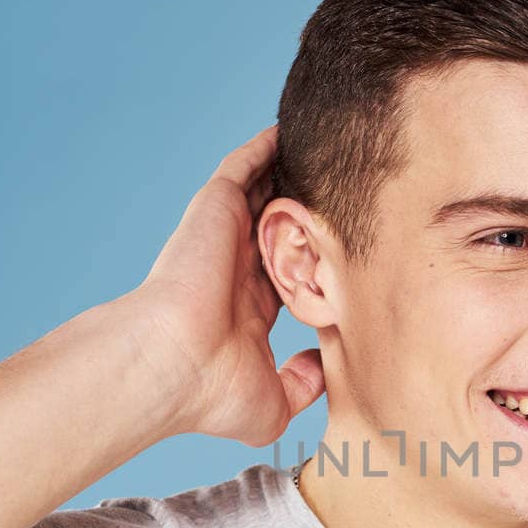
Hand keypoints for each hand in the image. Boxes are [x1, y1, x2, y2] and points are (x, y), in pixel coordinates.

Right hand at [115, 124, 324, 443]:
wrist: (171, 366)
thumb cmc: (211, 393)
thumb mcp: (276, 402)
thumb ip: (305, 385)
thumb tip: (325, 366)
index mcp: (249, 308)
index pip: (291, 270)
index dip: (320, 255)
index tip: (356, 243)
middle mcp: (237, 267)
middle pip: (282, 223)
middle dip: (311, 205)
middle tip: (352, 182)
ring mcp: (225, 236)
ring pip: (266, 189)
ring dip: (295, 169)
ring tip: (334, 145)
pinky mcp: (216, 209)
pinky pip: (246, 164)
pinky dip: (268, 144)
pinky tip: (295, 126)